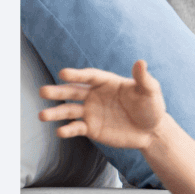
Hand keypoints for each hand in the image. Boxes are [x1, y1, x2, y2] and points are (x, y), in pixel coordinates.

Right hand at [39, 60, 166, 150]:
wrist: (152, 131)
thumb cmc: (151, 107)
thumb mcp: (150, 91)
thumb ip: (143, 78)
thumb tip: (141, 62)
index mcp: (107, 83)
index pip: (89, 76)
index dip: (77, 74)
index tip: (63, 73)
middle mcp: (95, 96)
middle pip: (73, 91)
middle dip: (58, 91)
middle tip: (43, 91)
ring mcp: (92, 112)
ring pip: (69, 111)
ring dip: (56, 112)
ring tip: (42, 115)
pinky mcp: (91, 128)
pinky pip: (77, 128)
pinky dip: (68, 130)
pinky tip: (61, 132)